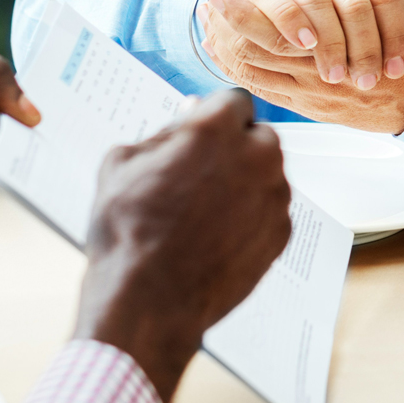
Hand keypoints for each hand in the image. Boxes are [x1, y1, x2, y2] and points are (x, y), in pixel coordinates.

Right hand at [75, 90, 291, 402]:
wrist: (147, 301)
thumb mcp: (123, 163)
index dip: (215, 115)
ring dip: (246, 180)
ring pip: (268, 173)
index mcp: (216, 129)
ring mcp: (273, 198)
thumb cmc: (128, 231)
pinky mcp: (281, 234)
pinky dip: (253, 215)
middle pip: (258, 135)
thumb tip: (188, 116)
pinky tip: (219, 234)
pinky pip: (271, 210)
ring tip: (206, 209)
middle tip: (202, 171)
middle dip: (236, 146)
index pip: (234, 100)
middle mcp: (256, 156)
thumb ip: (164, 132)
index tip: (203, 132)